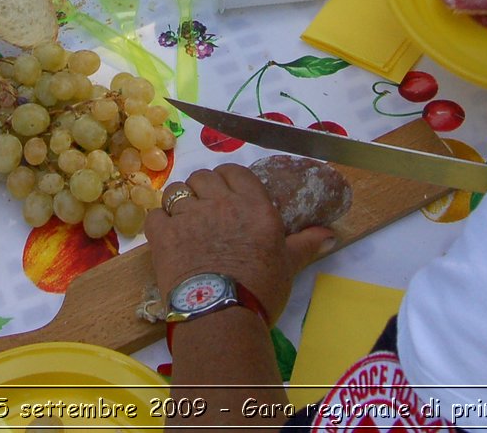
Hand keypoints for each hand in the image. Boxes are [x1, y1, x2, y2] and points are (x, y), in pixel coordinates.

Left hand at [144, 165, 333, 322]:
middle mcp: (220, 203)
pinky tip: (167, 236)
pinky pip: (155, 215)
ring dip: (180, 201)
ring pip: (176, 191)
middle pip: (203, 177)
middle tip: (207, 210)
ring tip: (185, 221)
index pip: (234, 171)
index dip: (228, 179)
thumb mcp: (289, 264)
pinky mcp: (163, 235)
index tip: (228, 194)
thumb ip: (306, 243)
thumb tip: (331, 234)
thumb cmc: (261, 289)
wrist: (222, 315)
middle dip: (203, 189)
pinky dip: (159, 223)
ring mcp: (188, 216)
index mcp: (253, 205)